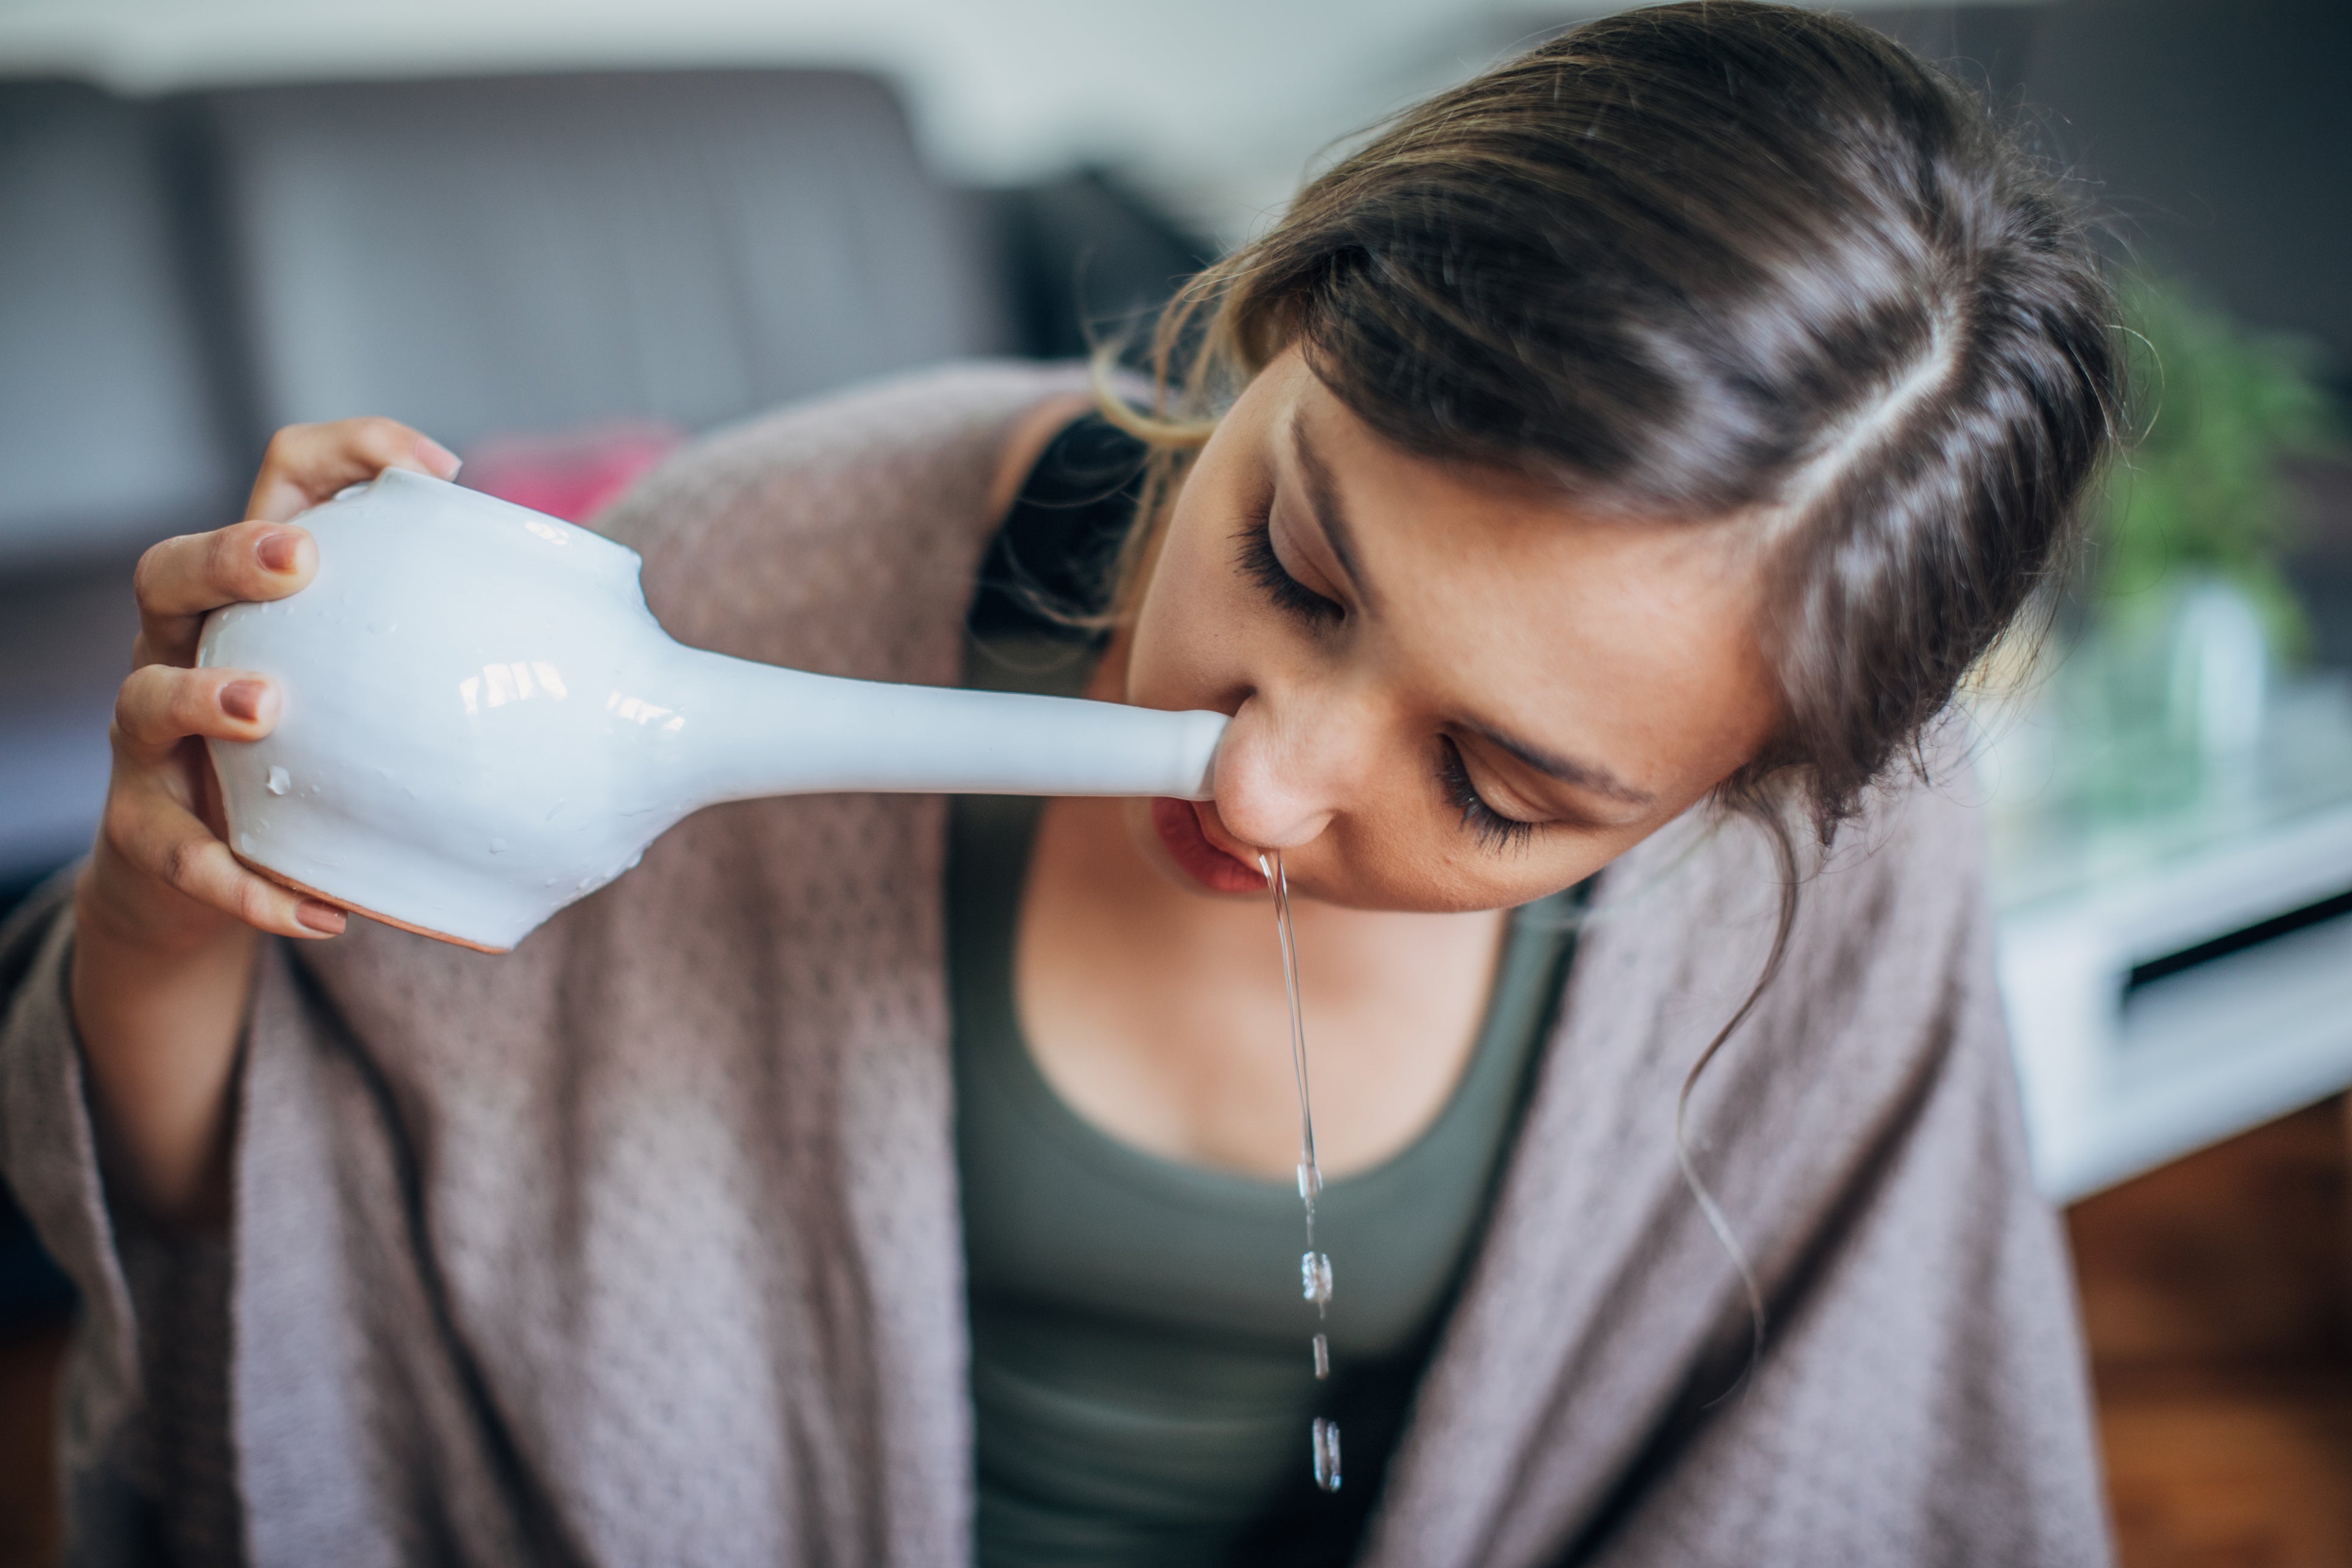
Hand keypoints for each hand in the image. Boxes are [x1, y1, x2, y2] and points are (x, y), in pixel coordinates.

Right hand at [77, 419, 461, 951]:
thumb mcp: (386, 701)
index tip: (436, 470)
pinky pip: (184, 859)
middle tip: (298, 561)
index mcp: (259, 599)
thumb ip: (481, 674)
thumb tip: (659, 692)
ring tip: (263, 712)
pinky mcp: (145, 834)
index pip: (282, 483)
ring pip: (142, 699)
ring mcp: (151, 742)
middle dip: (228, 554)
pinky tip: (323, 912)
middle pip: (170, 569)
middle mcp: (185, 650)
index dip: (345, 452)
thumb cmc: (324, 766)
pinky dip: (249, 886)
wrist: (209, 882)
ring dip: (200, 699)